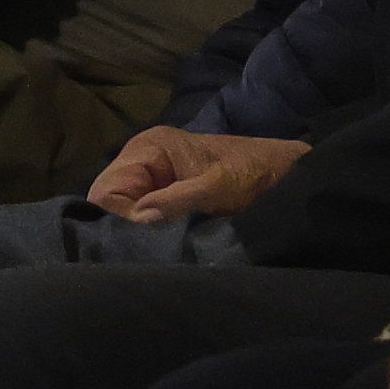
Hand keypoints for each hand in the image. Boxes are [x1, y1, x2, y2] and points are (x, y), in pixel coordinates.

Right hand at [87, 125, 306, 223]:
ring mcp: (152, 174)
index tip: (146, 233)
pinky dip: (150, 227)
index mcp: (150, 147)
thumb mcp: (217, 187)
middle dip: (125, 222)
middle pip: (109, 199)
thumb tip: (138, 216)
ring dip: (139, 227)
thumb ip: (177, 199)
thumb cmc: (251, 172)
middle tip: (152, 241)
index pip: (106, 188)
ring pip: (124, 208)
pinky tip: (165, 237)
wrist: (282, 171)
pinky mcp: (163, 190)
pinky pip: (141, 211)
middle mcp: (143, 158)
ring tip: (161, 240)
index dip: (120, 215)